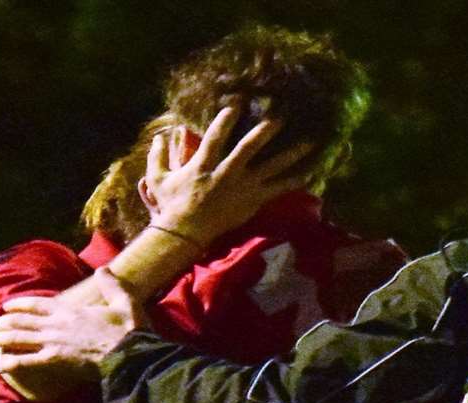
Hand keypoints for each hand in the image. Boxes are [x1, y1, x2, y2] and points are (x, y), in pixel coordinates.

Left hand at [0, 270, 140, 400]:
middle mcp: (56, 324)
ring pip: (19, 338)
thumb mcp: (124, 301)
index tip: (7, 306)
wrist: (130, 356)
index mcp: (69, 310)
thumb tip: (103, 270)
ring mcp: (53, 343)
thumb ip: (111, 284)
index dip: (20, 304)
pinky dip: (12, 363)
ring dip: (0, 338)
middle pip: (22, 321)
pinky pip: (28, 362)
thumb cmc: (129, 330)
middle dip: (4, 322)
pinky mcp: (56, 361)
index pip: (37, 304)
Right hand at [144, 104, 315, 247]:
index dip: (225, 120)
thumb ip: (158, 155)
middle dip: (264, 132)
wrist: (185, 233)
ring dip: (290, 154)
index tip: (237, 105)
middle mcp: (226, 174)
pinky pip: (277, 190)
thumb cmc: (171, 204)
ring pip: (270, 168)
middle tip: (280, 118)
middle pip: (248, 149)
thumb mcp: (158, 178)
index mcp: (203, 165)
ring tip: (309, 143)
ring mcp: (242, 188)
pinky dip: (292, 181)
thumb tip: (159, 135)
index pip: (215, 138)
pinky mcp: (252, 202)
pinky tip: (309, 173)